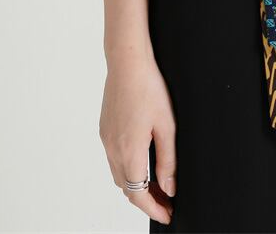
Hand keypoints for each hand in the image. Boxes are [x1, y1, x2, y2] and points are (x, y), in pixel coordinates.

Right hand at [99, 54, 175, 224]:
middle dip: (146, 200)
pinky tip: (142, 163)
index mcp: (129, 151)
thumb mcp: (167, 125)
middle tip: (167, 202)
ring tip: (157, 186)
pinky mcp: (105, 129)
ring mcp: (106, 139)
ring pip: (119, 175)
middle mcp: (113, 149)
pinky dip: (127, 170)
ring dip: (136, 186)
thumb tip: (170, 188)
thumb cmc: (148, 87)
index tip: (167, 214)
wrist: (127, 61)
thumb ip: (168, 160)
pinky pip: (114, 159)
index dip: (154, 209)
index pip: (139, 195)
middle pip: (127, 189)